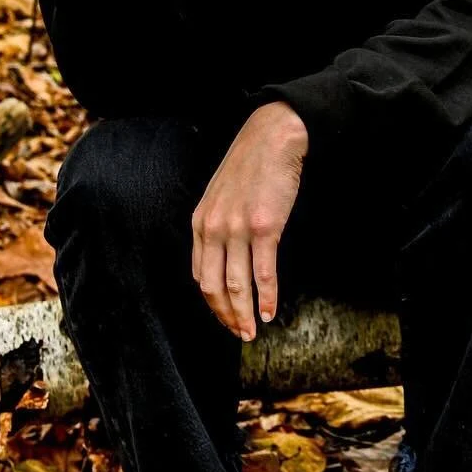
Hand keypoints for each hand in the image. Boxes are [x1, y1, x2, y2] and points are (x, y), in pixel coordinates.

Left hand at [192, 103, 307, 340]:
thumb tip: (222, 258)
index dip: (212, 302)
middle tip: (238, 334)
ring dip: (244, 313)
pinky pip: (264, 273)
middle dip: (226, 316)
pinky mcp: (265, 228)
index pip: (200, 275)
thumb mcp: (220, 196)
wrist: (272, 138)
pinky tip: (270, 311)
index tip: (225, 316)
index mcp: (200, 223)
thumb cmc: (250, 166)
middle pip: (213, 287)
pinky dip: (266, 297)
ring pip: (237, 285)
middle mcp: (214, 229)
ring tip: (252, 331)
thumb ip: (216, 226)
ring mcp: (238, 229)